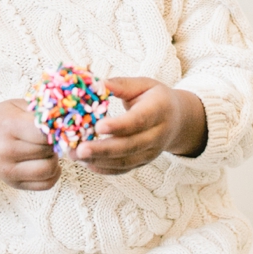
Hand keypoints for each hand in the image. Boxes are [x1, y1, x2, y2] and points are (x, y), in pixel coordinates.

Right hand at [0, 100, 60, 190]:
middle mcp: (5, 151)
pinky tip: (47, 161)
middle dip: (56, 142)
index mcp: (8, 126)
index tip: (57, 124)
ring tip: (48, 149)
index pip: (43, 132)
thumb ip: (41, 110)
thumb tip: (67, 117)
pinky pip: (46, 184)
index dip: (56, 129)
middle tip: (53, 135)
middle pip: (47, 150)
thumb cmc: (3, 119)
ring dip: (54, 158)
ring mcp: (8, 171)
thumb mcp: (17, 105)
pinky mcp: (14, 184)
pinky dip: (53, 173)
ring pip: (49, 169)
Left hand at [71, 77, 206, 174]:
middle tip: (79, 149)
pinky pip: (123, 169)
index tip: (98, 126)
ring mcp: (151, 152)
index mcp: (159, 110)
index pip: (139, 121)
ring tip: (75, 155)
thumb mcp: (144, 84)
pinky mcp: (143, 162)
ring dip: (98, 161)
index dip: (119, 125)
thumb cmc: (155, 98)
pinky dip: (104, 169)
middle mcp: (157, 135)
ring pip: (125, 161)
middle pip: (130, 146)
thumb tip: (98, 84)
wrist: (177, 120)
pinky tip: (86, 163)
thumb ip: (122, 85)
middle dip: (103, 149)